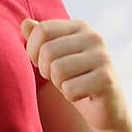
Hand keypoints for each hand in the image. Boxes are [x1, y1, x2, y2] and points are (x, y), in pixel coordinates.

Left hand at [20, 17, 131, 131]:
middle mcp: (93, 37)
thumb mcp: (53, 57)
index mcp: (80, 27)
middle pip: (48, 51)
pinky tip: (83, 94)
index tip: (42, 63)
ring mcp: (102, 57)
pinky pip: (70, 89)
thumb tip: (25, 23)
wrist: (104, 108)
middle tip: (61, 78)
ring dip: (60, 84)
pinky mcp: (106, 79)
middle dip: (47, 70)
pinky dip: (71, 96)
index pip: (42, 30)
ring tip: (73, 84)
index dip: (33, 51)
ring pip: (57, 70)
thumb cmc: (74, 78)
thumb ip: (40, 38)